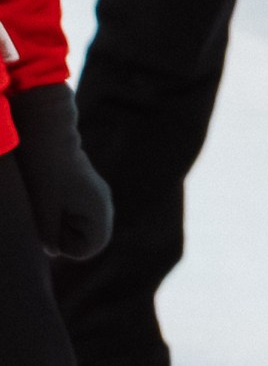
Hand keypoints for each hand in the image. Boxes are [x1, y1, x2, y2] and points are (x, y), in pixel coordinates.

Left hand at [6, 84, 111, 259]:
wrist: (47, 136)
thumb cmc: (44, 173)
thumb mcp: (42, 210)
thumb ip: (50, 235)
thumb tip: (54, 252)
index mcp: (99, 208)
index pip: (92, 248)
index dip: (68, 248)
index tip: (51, 228)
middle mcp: (104, 202)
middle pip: (89, 239)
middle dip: (65, 237)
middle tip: (48, 216)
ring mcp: (97, 196)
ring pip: (82, 228)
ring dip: (63, 225)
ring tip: (48, 206)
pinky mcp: (87, 191)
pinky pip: (79, 216)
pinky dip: (64, 216)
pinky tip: (52, 200)